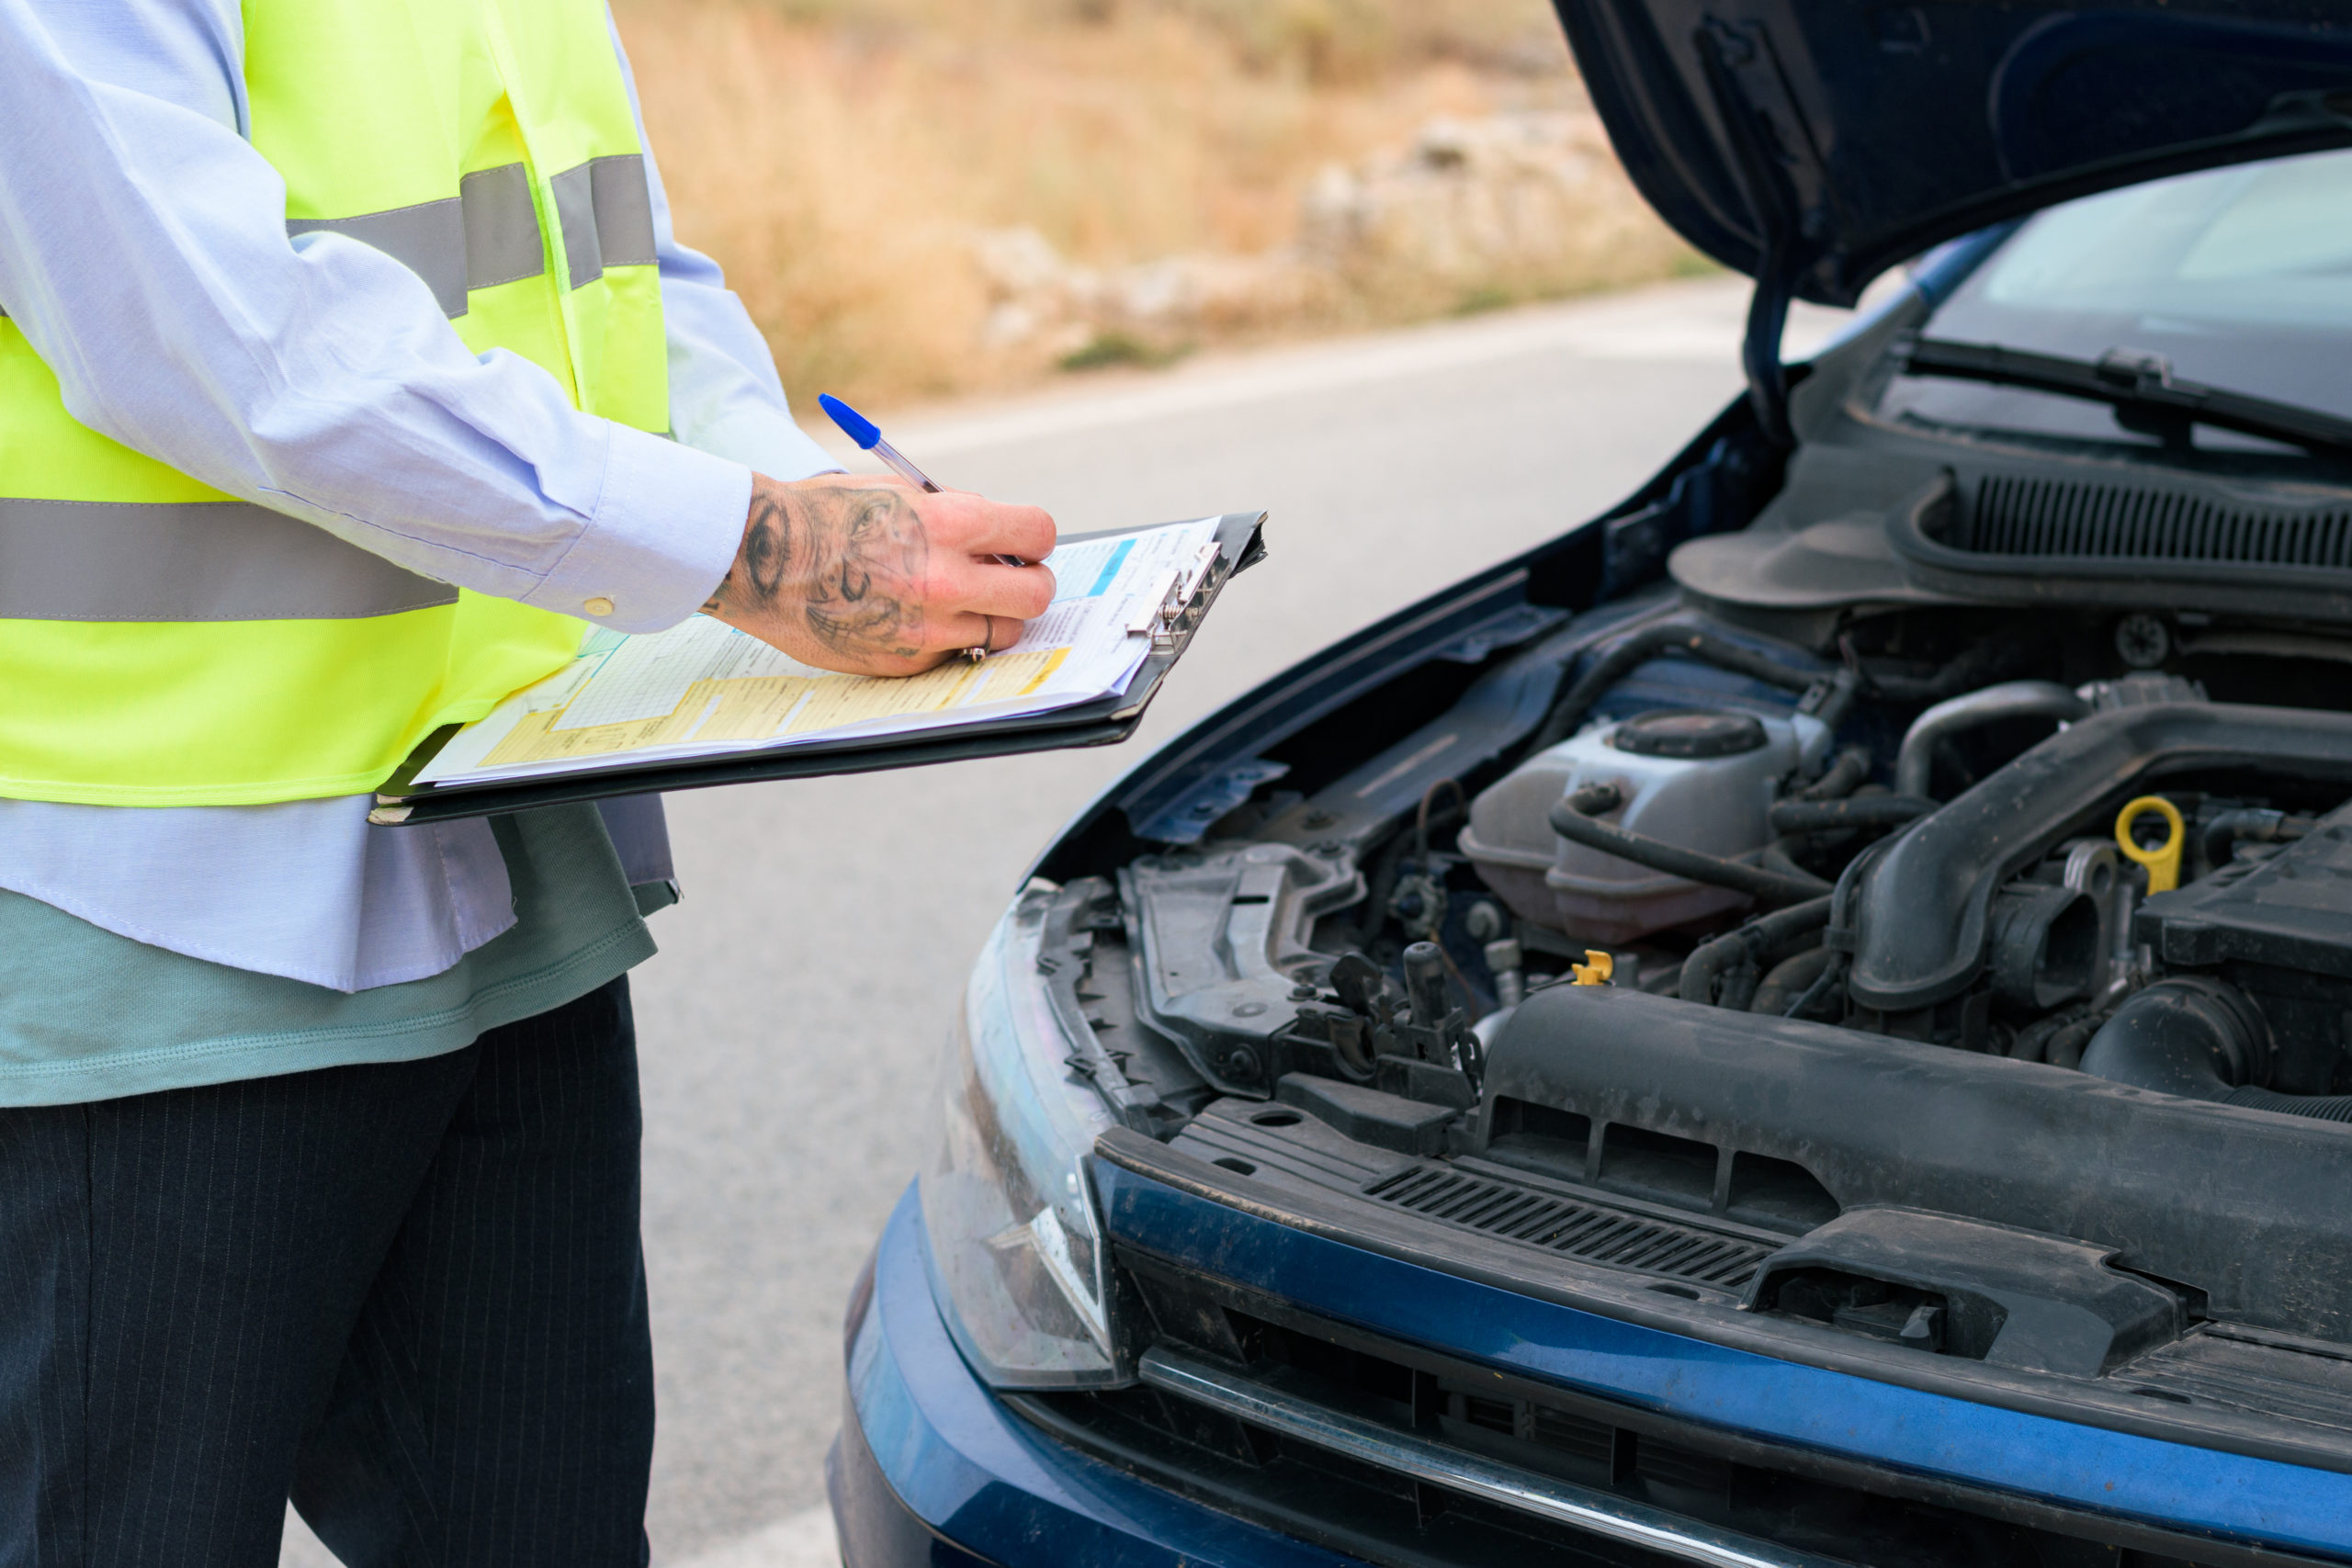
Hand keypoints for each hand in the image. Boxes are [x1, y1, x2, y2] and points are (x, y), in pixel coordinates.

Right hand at [701, 473, 1056, 675]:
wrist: (760, 558)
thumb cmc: (827, 515)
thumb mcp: (898, 493)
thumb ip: (957, 513)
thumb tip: (1003, 538)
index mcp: (950, 524)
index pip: (1038, 534)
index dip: (1034, 539)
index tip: (1025, 544)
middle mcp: (946, 580)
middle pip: (1036, 594)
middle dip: (1030, 584)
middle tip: (1011, 580)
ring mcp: (928, 627)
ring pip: (1003, 632)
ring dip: (993, 617)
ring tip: (960, 601)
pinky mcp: (907, 661)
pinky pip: (954, 652)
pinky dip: (947, 637)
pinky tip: (913, 616)